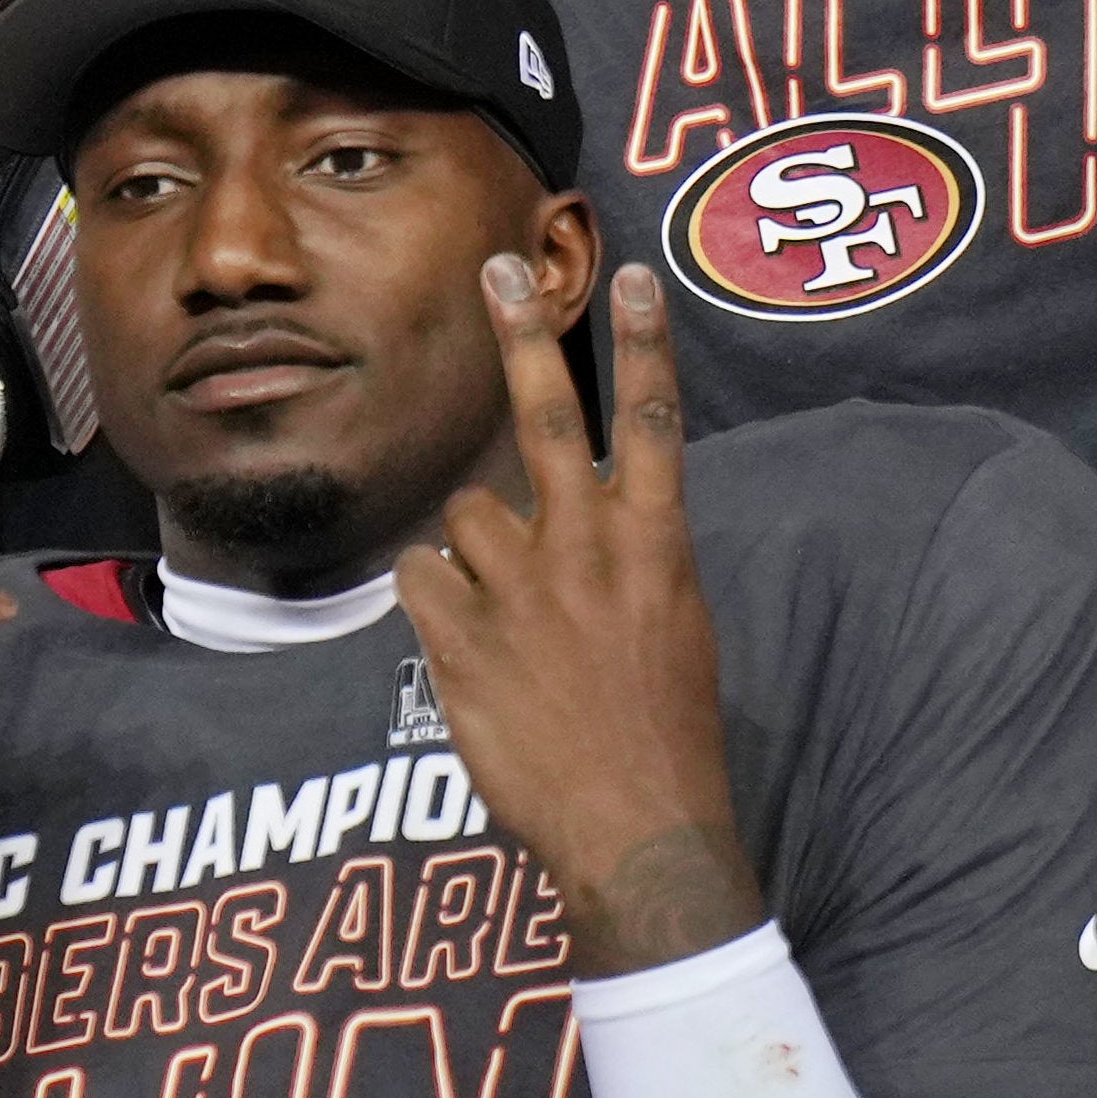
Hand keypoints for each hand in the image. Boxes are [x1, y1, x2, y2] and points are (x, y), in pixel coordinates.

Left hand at [399, 262, 758, 975]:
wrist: (637, 829)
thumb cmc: (665, 733)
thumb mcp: (676, 629)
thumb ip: (632, 557)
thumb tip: (596, 513)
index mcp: (656, 546)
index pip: (653, 421)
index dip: (643, 343)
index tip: (631, 273)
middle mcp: (587, 549)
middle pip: (546, 416)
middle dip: (522, 334)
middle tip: (497, 268)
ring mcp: (518, 588)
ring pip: (463, 515)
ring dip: (473, 553)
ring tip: (509, 621)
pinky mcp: (458, 635)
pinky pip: (421, 577)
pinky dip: (434, 600)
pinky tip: (468, 646)